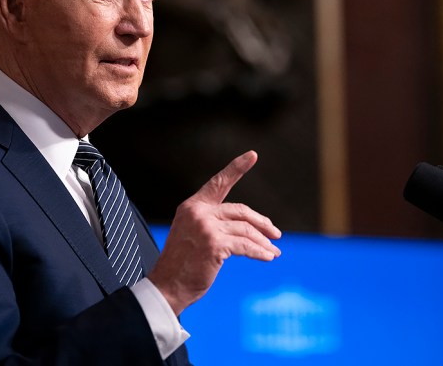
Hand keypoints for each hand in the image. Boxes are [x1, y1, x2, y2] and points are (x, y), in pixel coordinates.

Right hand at [147, 151, 281, 315]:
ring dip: (263, 242)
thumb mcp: (193, 235)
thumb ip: (214, 223)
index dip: (236, 168)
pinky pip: (246, 246)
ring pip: (246, 230)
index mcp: (192, 206)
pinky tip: (268, 257)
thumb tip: (249, 227)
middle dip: (261, 223)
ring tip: (273, 251)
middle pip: (240, 211)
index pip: (218, 183)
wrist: (167, 287)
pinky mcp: (214, 245)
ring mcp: (206, 228)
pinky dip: (260, 252)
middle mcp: (198, 212)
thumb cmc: (182, 265)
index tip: (252, 155)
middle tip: (275, 234)